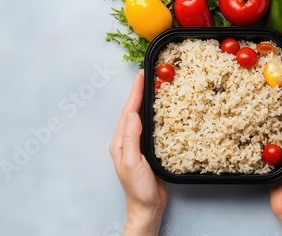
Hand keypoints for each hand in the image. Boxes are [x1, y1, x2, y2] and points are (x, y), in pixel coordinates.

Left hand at [109, 70, 166, 235]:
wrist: (147, 206)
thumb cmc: (138, 189)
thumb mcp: (133, 163)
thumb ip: (132, 138)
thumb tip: (134, 114)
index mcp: (120, 141)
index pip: (128, 111)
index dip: (136, 92)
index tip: (142, 76)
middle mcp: (126, 140)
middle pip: (133, 110)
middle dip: (140, 92)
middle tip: (150, 75)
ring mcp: (136, 144)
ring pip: (141, 116)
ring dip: (147, 100)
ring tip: (155, 86)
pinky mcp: (147, 148)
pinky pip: (150, 126)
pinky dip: (155, 114)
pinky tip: (161, 109)